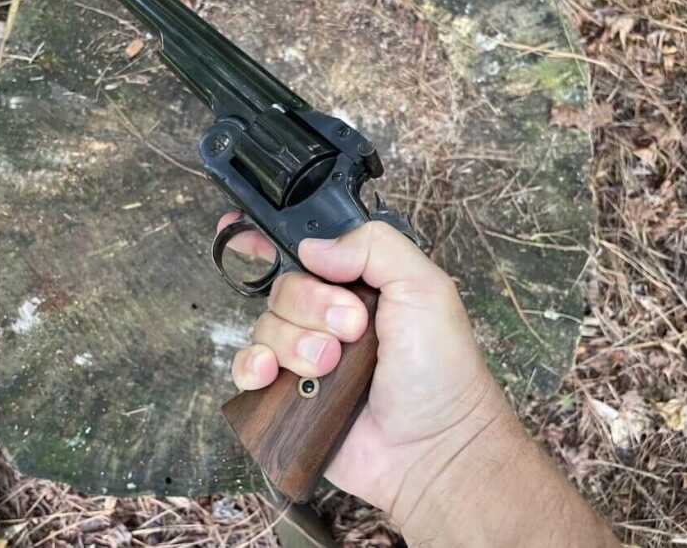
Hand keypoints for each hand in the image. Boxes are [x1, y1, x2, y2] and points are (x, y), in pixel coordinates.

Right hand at [217, 212, 507, 512]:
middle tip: (351, 331)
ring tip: (329, 367)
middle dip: (312, 307)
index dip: (270, 242)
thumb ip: (374, 247)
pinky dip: (252, 367)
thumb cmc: (440, 370)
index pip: (305, 252)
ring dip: (294, 345)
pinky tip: (272, 375)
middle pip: (283, 288)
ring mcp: (305, 356)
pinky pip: (246, 369)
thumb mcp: (424, 287)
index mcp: (357, 285)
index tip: (252, 239)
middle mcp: (327, 317)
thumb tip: (312, 246)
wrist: (432, 447)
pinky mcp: (288, 395)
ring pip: (265, 328)